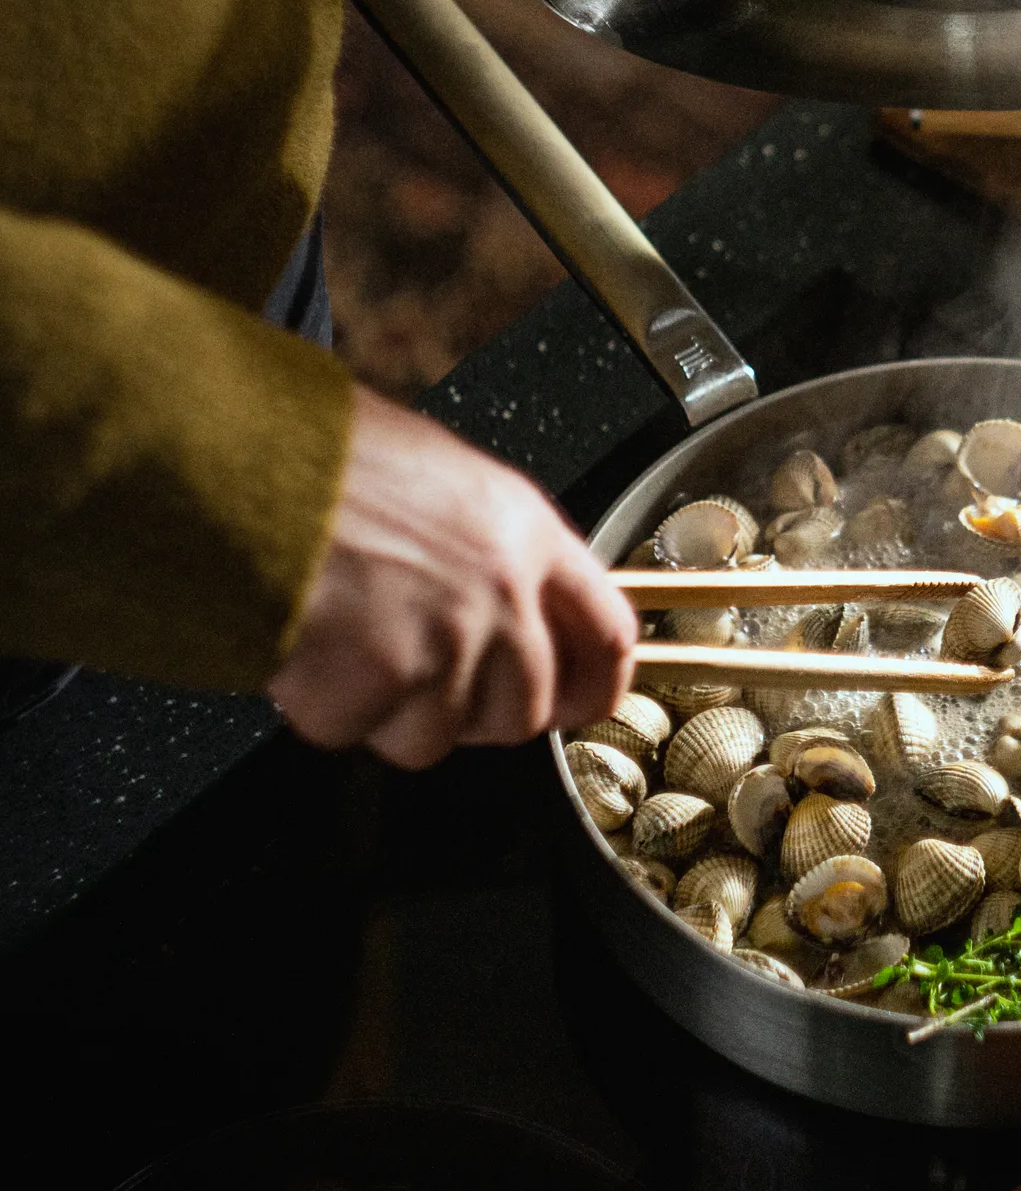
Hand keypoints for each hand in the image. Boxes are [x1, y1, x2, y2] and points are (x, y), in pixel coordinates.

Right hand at [269, 387, 635, 768]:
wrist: (241, 455)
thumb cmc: (326, 454)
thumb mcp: (445, 481)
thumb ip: (494, 553)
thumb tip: (513, 617)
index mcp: (529, 531)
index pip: (609, 636)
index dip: (595, 686)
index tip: (576, 703)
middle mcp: (502, 590)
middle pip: (523, 711)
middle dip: (472, 714)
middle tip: (419, 675)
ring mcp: (444, 639)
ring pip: (435, 736)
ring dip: (387, 711)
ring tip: (347, 636)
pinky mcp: (377, 678)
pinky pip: (355, 732)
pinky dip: (320, 705)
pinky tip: (305, 643)